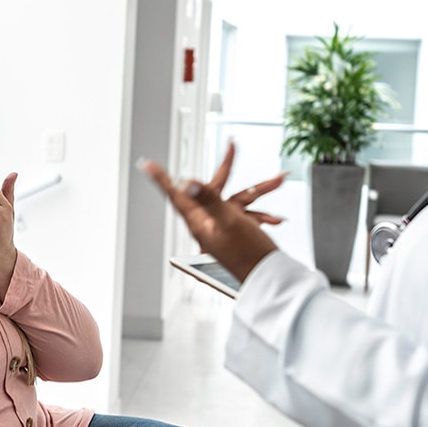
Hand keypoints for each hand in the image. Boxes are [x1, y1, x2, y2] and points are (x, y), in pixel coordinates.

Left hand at [139, 142, 280, 282]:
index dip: (162, 178)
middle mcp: (210, 222)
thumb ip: (208, 200)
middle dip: (228, 165)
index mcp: (200, 220)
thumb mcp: (226, 222)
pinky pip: (251, 215)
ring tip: (280, 179)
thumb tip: (188, 183)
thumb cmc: (246, 257)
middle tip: (232, 145)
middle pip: (215, 186)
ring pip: (241, 198)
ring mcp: (224, 226)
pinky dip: (265, 214)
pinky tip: (277, 219)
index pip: (177, 194)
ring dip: (261, 189)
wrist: (268, 281)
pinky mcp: (238, 231)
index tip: (148, 165)